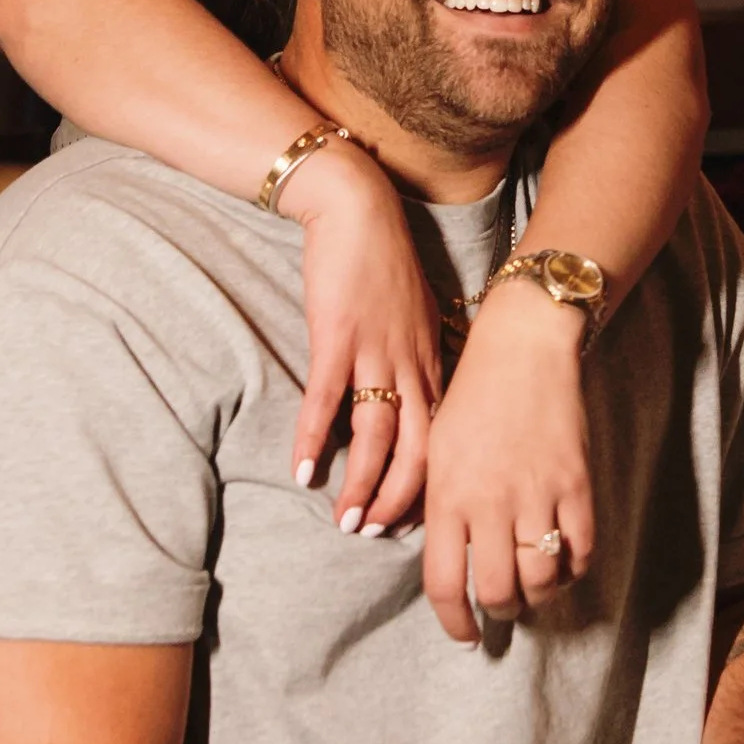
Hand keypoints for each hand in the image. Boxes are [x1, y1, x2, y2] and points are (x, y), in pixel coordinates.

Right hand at [278, 147, 442, 538]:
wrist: (358, 208)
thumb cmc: (382, 263)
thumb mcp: (415, 318)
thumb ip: (415, 362)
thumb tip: (409, 403)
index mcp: (432, 364)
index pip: (441, 441)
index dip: (429, 485)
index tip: (411, 519)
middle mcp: (412, 365)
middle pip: (418, 450)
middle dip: (398, 500)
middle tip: (375, 534)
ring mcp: (376, 353)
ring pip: (376, 436)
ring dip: (360, 483)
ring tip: (344, 520)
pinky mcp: (338, 337)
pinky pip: (328, 401)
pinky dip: (314, 440)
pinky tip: (302, 472)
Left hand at [420, 274, 595, 648]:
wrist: (522, 350)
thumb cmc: (471, 400)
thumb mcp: (435, 452)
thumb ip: (434, 507)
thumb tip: (435, 560)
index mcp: (448, 496)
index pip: (445, 583)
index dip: (455, 622)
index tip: (465, 636)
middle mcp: (490, 502)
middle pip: (498, 592)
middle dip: (501, 612)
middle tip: (503, 609)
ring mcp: (537, 494)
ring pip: (542, 579)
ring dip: (538, 596)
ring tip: (534, 589)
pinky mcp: (576, 485)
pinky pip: (581, 550)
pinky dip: (574, 569)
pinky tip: (564, 564)